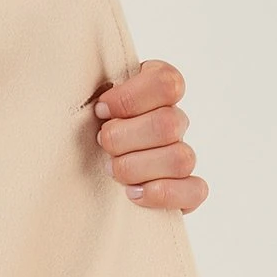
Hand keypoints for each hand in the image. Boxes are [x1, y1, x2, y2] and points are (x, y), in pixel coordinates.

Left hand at [94, 59, 207, 211]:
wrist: (80, 172)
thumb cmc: (82, 129)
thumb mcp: (81, 100)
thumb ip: (86, 85)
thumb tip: (84, 84)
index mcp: (155, 90)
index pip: (166, 83)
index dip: (131, 98)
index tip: (100, 110)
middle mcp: (173, 121)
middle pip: (169, 124)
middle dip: (124, 137)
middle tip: (101, 143)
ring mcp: (181, 155)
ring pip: (181, 158)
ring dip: (136, 167)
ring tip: (110, 170)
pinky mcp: (186, 190)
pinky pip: (196, 190)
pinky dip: (163, 194)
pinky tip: (132, 193)